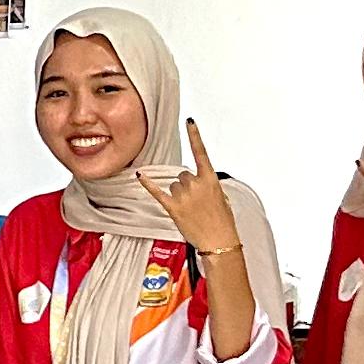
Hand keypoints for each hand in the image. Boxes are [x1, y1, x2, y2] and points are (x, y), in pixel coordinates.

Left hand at [151, 121, 239, 256]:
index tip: (189, 122)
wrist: (219, 242)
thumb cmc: (223, 222)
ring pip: (174, 186)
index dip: (194, 136)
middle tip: (197, 204)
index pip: (201, 152)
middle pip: (183, 175)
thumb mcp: (221, 198)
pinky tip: (140, 175)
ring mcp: (183, 196)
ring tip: (190, 211)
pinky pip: (157, 192)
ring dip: (179, 196)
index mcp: (210, 179)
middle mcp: (195, 184)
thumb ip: (207, 184)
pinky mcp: (172, 208)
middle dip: (187, 187)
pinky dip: (148, 184)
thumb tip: (197, 183)